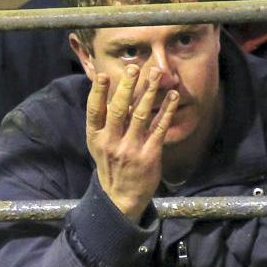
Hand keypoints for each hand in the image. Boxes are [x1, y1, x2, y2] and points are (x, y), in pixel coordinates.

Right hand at [85, 65, 178, 222]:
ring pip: (140, 115)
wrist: (121, 197)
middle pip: (118, 109)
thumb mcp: (99, 145)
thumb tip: (113, 92)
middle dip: (127, 87)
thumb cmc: (111, 164)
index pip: (94, 111)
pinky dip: (166, 111)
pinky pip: (159, 128)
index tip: (103, 75)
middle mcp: (111, 142)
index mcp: (96, 137)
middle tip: (134, 68)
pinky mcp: (149, 155)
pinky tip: (172, 97)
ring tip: (156, 75)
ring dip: (149, 93)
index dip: (98, 92)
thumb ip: (104, 122)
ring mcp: (131, 149)